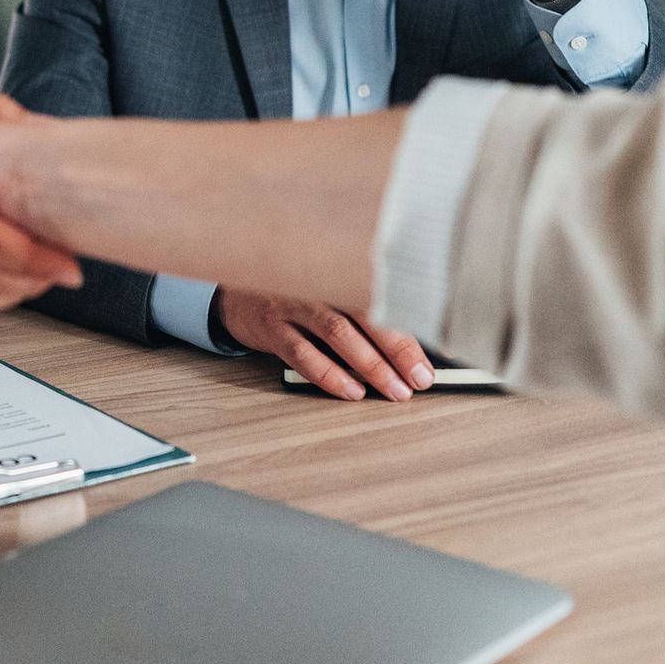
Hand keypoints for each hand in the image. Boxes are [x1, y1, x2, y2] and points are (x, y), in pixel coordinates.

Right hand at [214, 287, 432, 402]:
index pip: (383, 299)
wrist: (235, 293)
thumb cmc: (294, 297)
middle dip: (397, 349)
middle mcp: (318, 283)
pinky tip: (351, 390)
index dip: (411, 329)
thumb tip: (406, 351)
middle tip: (419, 379)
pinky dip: (330, 374)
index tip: (429, 358)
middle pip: (366, 313)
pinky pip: (303, 353)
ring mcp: (292, 303)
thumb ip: (359, 314)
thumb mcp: (327, 293)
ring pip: (338, 333)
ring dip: (370, 365)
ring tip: (394, 390)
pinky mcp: (271, 327)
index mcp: (339, 273)